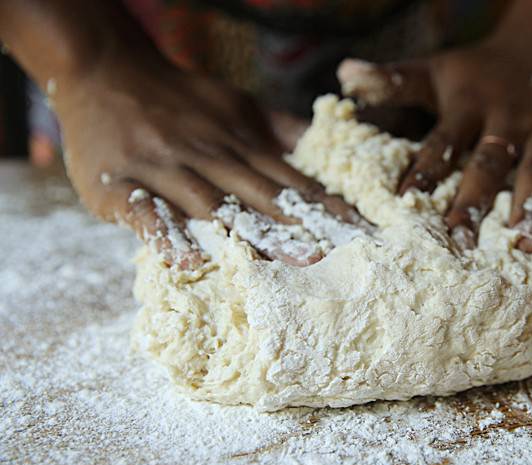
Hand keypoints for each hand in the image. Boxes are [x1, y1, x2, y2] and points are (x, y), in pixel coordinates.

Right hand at [54, 50, 357, 266]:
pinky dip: (163, 233)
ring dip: (248, 237)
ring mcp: (164, 168)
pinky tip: (184, 259)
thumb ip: (280, 130)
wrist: (105, 68)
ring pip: (211, 207)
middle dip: (302, 230)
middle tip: (339, 260)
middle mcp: (208, 156)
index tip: (362, 235)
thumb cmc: (181, 99)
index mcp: (240, 143)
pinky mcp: (118, 182)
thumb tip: (323, 146)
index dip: (329, 209)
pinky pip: (143, 210)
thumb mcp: (238, 106)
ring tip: (285, 265)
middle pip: (261, 198)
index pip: (293, 181)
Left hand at [338, 14, 531, 251]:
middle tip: (462, 243)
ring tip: (525, 245)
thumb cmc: (482, 68)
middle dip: (476, 203)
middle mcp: (510, 117)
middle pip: (491, 164)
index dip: (426, 171)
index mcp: (471, 104)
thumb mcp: (438, 69)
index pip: (444, 141)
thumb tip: (344, 76)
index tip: (406, 203)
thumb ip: (394, 81)